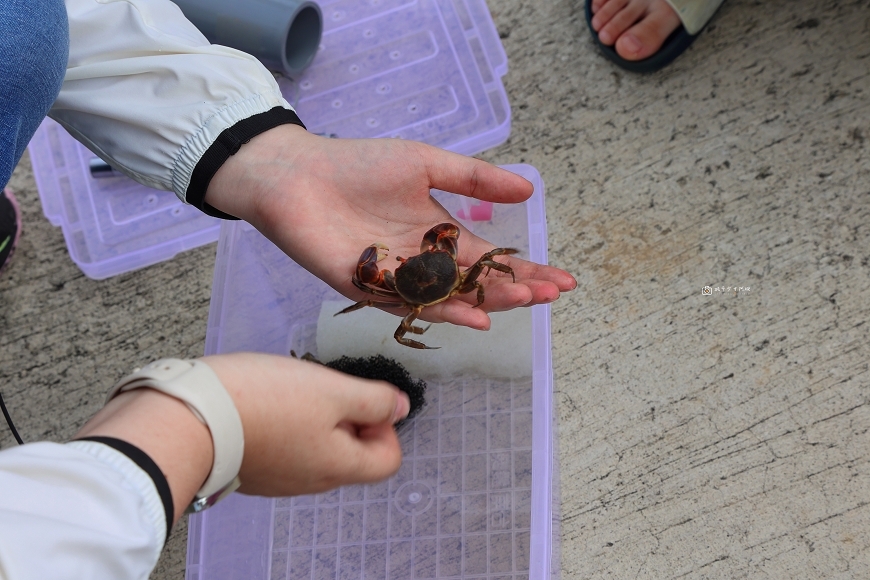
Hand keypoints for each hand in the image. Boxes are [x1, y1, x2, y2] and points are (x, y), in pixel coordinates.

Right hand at [202, 353, 408, 496]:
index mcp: (338, 468)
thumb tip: (401, 408)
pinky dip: (287, 423)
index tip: (361, 397)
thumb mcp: (331, 390)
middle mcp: (312, 482)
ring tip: (293, 389)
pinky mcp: (253, 468)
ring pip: (318, 448)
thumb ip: (374, 400)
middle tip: (324, 387)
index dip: (385, 425)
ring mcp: (280, 479)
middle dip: (348, 415)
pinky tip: (268, 400)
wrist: (188, 418)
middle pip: (352, 453)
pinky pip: (286, 447)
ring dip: (317, 417)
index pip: (388, 460)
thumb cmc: (263, 402)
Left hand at [205, 125, 576, 330]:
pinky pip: (412, 305)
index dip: (526, 269)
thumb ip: (473, 178)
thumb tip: (528, 190)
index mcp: (439, 235)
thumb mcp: (425, 163)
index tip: (563, 278)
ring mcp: (398, 280)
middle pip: (477, 284)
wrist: (297, 175)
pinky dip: (443, 311)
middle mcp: (424, 263)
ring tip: (523, 300)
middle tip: (550, 295)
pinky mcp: (369, 289)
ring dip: (488, 302)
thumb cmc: (358, 165)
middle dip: (515, 289)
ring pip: (451, 299)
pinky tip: (473, 315)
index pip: (490, 260)